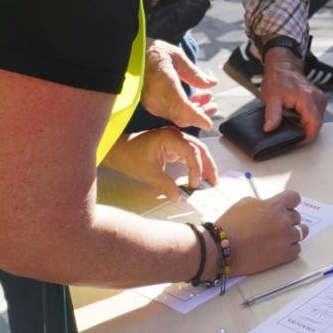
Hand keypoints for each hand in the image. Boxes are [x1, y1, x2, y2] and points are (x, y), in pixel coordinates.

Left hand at [103, 127, 218, 197]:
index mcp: (169, 137)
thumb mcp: (147, 173)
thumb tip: (178, 197)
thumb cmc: (129, 157)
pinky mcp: (173, 146)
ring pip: (196, 150)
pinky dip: (195, 165)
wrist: (118, 151)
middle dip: (208, 165)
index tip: (194, 184)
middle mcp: (175, 135)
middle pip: (199, 148)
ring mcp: (175, 139)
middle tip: (214, 182)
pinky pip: (189, 154)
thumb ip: (165, 184)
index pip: (191, 151)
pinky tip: (200, 176)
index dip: (196, 168)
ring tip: (211, 180)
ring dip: (205, 165)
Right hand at [140, 39, 217, 131]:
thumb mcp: (177, 57)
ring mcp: (151, 103)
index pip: (182, 108)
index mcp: (163, 83)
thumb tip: (212, 84)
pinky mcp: (150, 105)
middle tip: (213, 106)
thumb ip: (194, 73)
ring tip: (207, 98)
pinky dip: (184, 109)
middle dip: (200, 114)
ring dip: (194, 111)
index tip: (209, 123)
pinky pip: (170, 112)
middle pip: (181, 116)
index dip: (196, 118)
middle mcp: (156, 98)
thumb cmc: (153, 52)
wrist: (126, 55)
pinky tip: (194, 100)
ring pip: (177, 116)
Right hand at [219, 190, 306, 274]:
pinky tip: (280, 248)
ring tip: (279, 238)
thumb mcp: (244, 203)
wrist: (221, 248)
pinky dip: (291, 248)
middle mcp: (283, 220)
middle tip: (276, 227)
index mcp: (274, 205)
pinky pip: (297, 249)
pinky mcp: (283, 255)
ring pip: (301, 233)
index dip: (290, 203)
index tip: (286, 208)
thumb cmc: (230, 224)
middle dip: (288, 220)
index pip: (295, 198)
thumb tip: (269, 207)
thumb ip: (262, 203)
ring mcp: (285, 238)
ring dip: (291, 234)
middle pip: (297, 217)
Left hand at [260, 47, 325, 141]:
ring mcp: (319, 98)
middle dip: (304, 131)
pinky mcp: (318, 99)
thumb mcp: (271, 97)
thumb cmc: (278, 78)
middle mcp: (317, 98)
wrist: (283, 66)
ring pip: (317, 120)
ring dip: (305, 125)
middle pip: (317, 124)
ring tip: (290, 122)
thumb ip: (272, 114)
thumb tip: (270, 129)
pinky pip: (316, 115)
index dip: (307, 137)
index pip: (314, 124)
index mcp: (307, 98)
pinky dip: (306, 119)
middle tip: (289, 132)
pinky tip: (295, 117)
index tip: (296, 141)